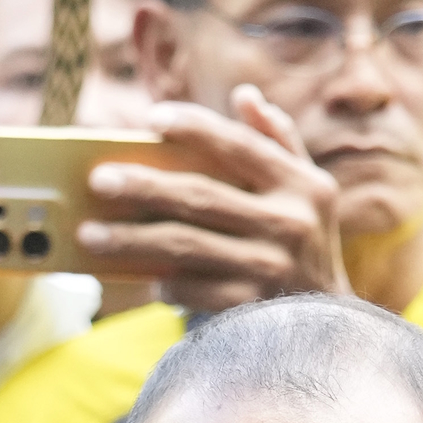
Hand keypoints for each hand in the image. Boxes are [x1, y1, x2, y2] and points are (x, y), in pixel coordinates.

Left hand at [79, 91, 348, 313]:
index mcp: (302, 185)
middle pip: (200, 196)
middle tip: (98, 180)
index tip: (151, 119)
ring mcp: (271, 268)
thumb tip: (245, 95)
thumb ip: (280, 142)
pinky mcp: (251, 308)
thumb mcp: (310, 192)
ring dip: (131, 239)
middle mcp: (290, 224)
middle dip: (143, 186)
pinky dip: (161, 280)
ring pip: (185, 245)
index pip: (240, 145)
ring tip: (89, 234)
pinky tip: (138, 274)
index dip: (194, 127)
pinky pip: (190, 288)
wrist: (333, 327)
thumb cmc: (310, 244)